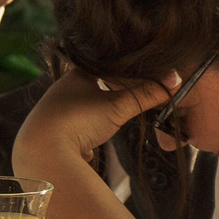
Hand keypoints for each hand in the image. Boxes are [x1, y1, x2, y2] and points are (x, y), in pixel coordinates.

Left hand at [14, 68, 172, 173]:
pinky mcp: (49, 138)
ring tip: (104, 124)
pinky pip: (69, 134)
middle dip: (104, 97)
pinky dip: (80, 139)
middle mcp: (58, 92)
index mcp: (74, 77)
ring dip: (91, 119)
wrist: (43, 151)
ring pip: (77, 113)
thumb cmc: (79, 120)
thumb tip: (175, 81)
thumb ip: (146, 94)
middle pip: (88, 90)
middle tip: (122, 102)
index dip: (117, 72)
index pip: (99, 67)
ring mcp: (51, 115)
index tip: (133, 77)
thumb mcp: (118, 106)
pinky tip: (86, 147)